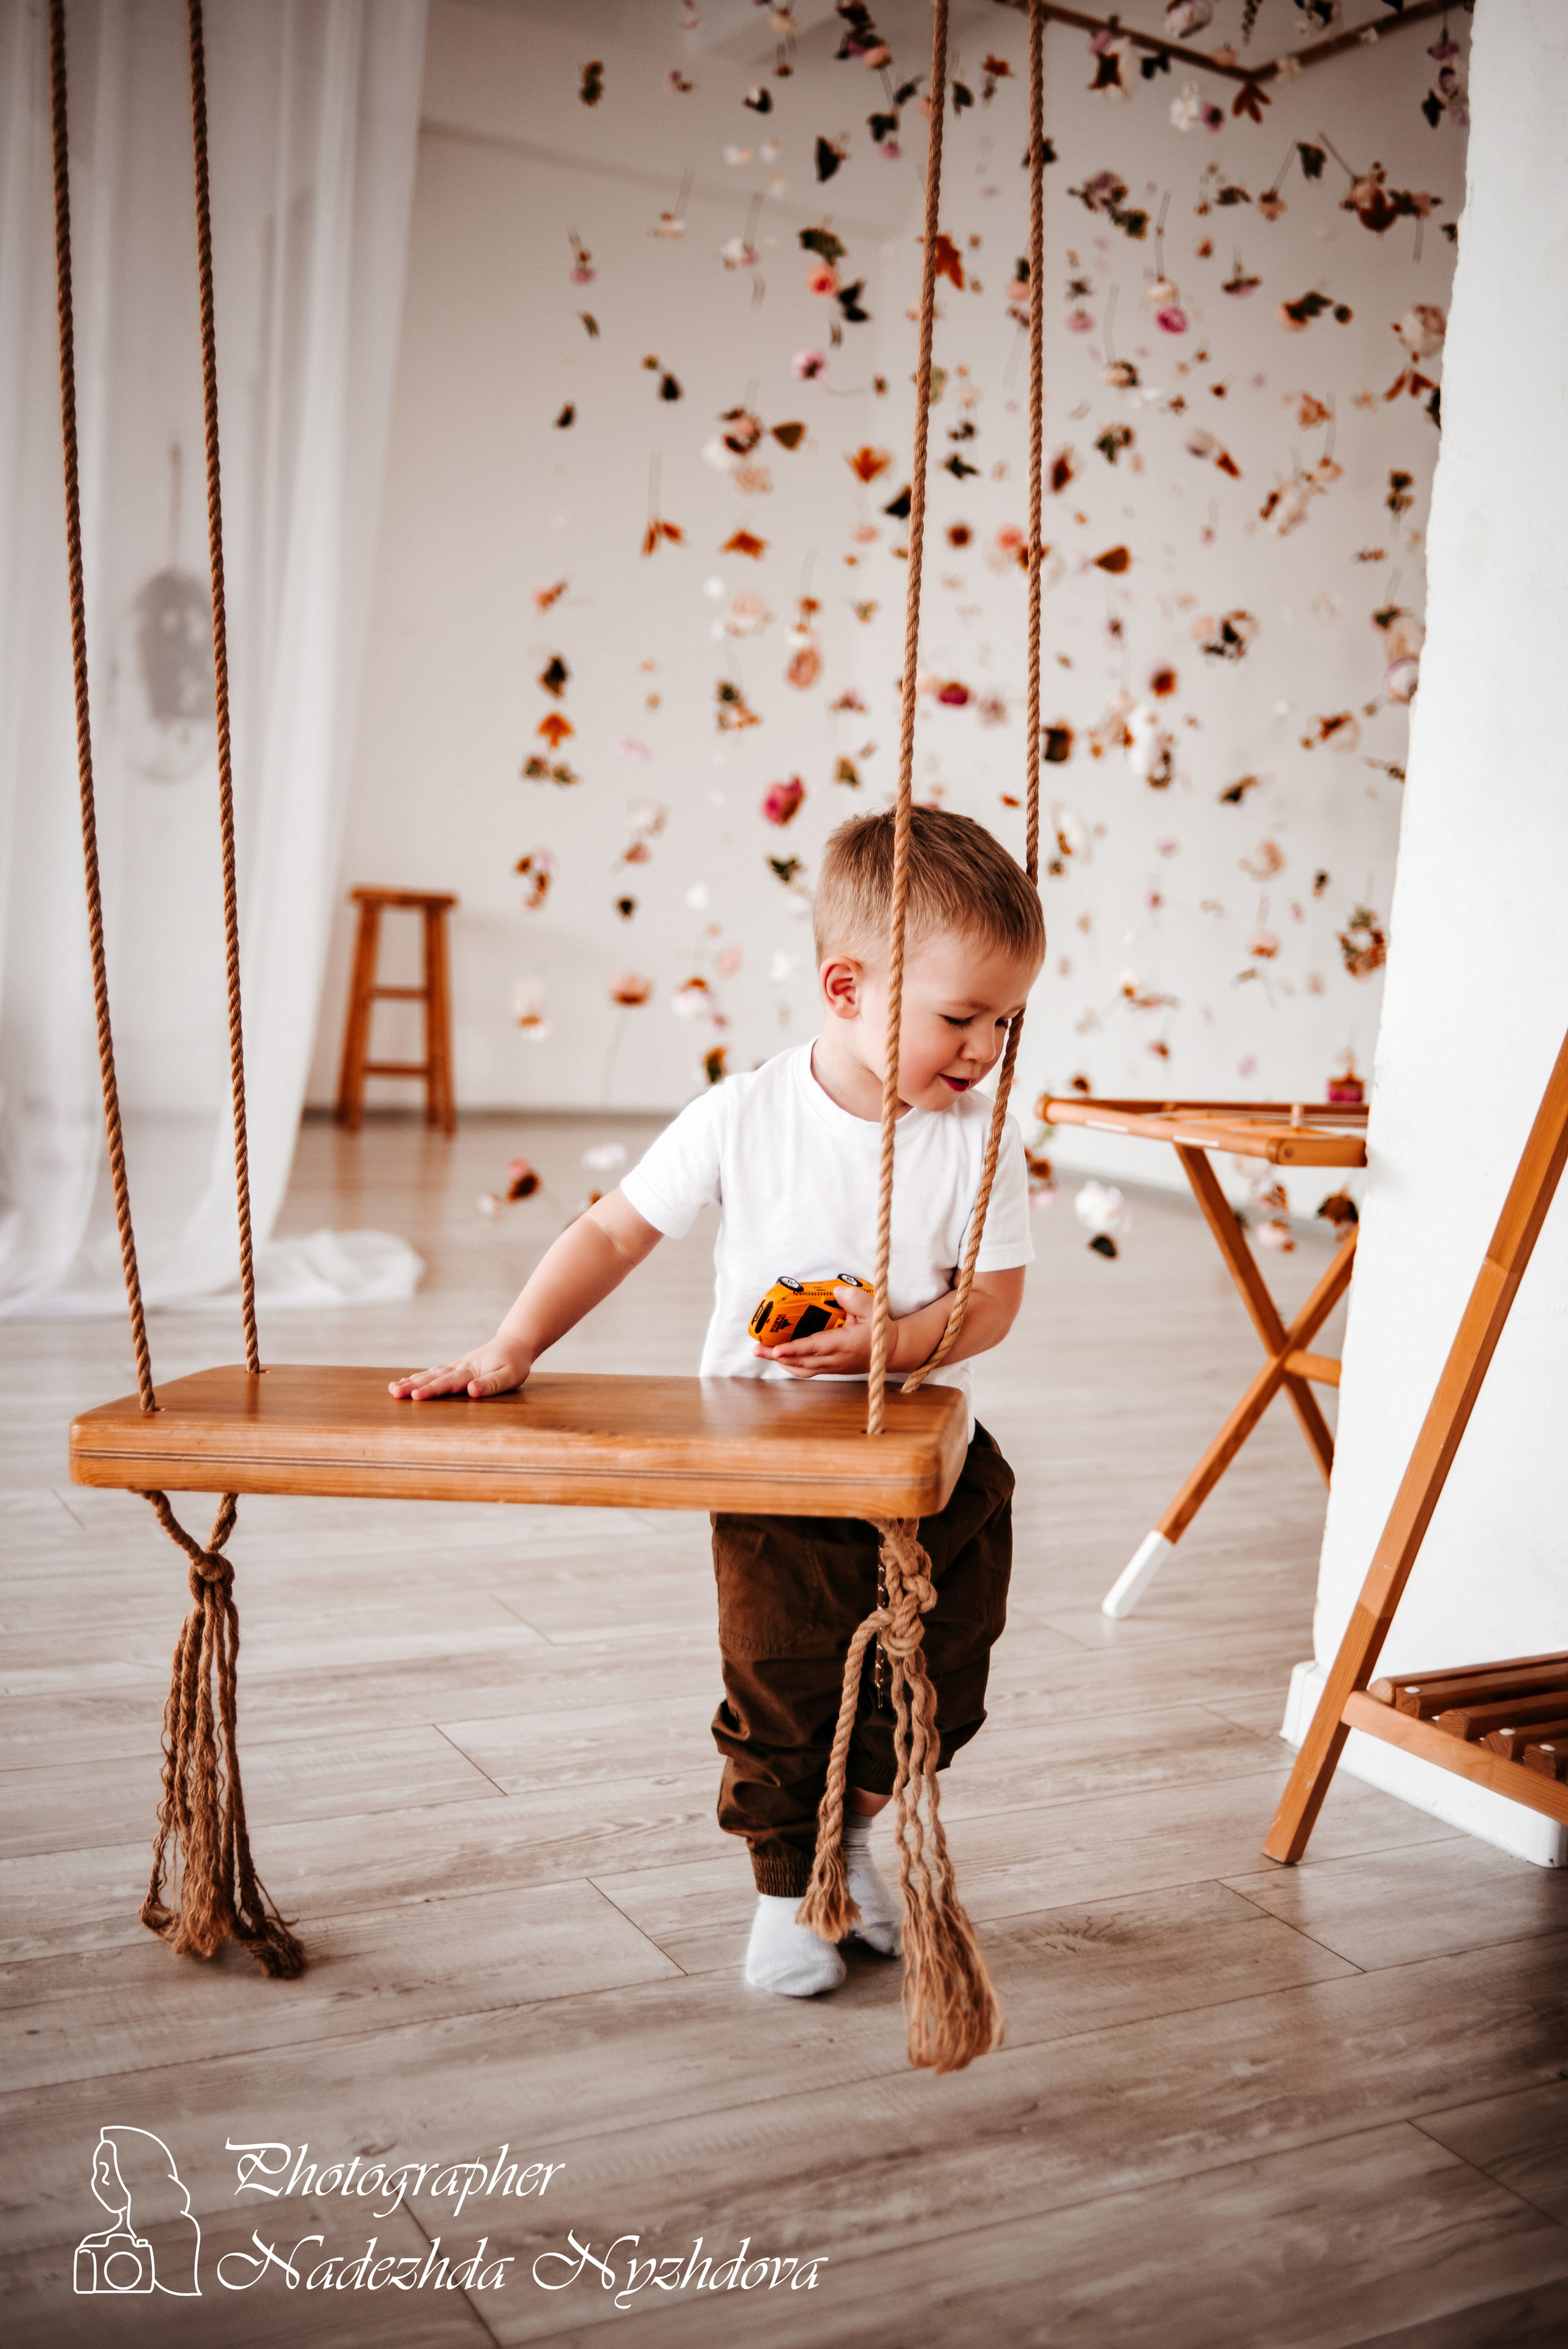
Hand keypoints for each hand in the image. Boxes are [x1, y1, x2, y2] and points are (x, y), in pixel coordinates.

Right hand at [389, 1344, 531, 1400]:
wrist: (514, 1343)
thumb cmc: (514, 1363)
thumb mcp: (510, 1376)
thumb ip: (491, 1384)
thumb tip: (471, 1391)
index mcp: (472, 1371)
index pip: (448, 1382)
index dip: (432, 1390)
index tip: (415, 1396)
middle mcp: (460, 1367)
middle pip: (433, 1377)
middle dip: (413, 1386)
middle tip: (394, 1393)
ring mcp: (456, 1366)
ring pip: (431, 1374)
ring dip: (411, 1381)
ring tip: (393, 1389)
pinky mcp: (455, 1368)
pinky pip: (434, 1373)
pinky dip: (418, 1377)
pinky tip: (406, 1382)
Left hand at [754, 1284, 876, 1379]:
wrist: (892, 1351)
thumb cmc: (881, 1330)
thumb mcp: (874, 1310)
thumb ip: (856, 1300)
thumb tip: (837, 1291)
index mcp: (845, 1344)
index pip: (815, 1348)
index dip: (795, 1350)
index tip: (777, 1350)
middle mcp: (836, 1359)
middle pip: (801, 1361)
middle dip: (777, 1356)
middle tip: (757, 1348)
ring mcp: (832, 1366)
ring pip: (801, 1368)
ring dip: (780, 1361)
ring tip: (761, 1351)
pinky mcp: (830, 1368)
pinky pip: (806, 1370)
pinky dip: (791, 1364)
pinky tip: (779, 1357)